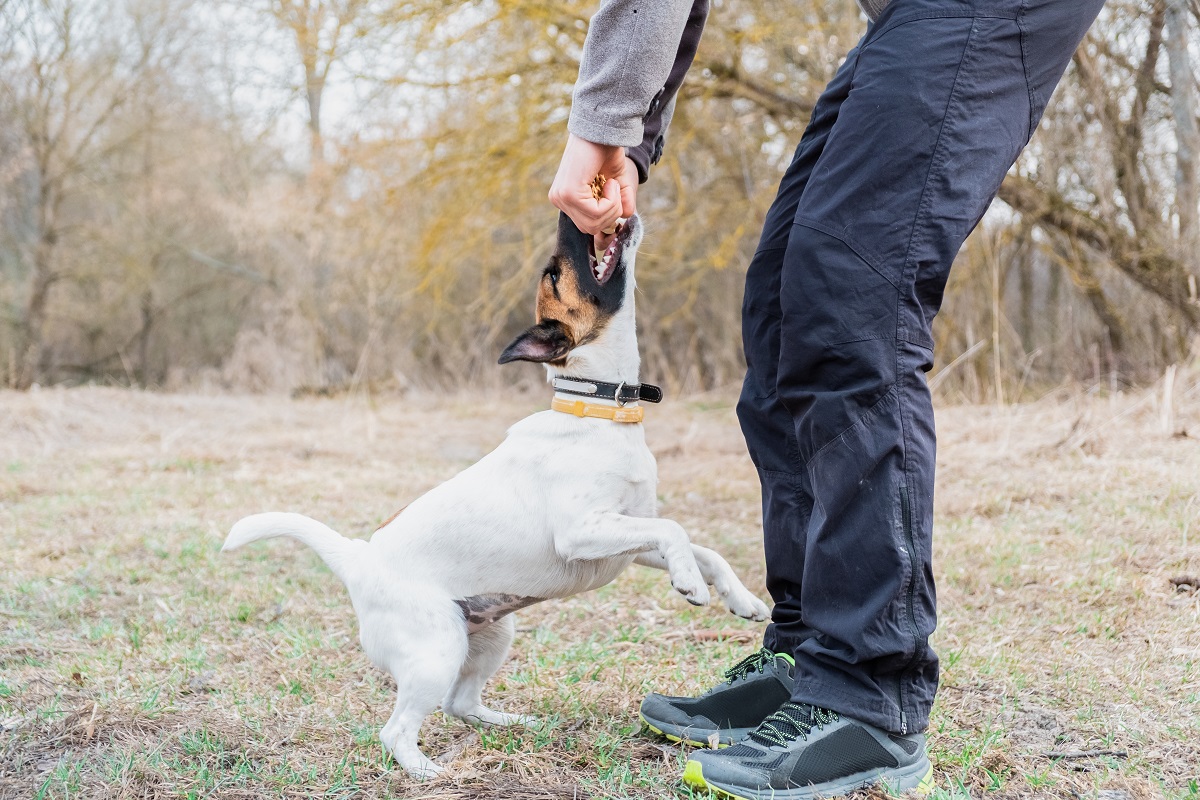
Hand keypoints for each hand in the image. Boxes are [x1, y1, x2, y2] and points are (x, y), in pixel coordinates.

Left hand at [549, 134, 638, 253]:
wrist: (603, 129)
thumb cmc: (606, 150)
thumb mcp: (617, 181)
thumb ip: (621, 202)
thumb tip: (627, 216)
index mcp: (566, 198)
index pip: (586, 226)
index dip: (606, 218)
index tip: (614, 196)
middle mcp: (559, 200)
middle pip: (590, 229)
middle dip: (611, 213)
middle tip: (614, 188)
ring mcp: (561, 197)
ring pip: (593, 223)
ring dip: (612, 205)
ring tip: (612, 183)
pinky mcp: (568, 193)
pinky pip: (596, 213)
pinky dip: (611, 200)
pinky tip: (609, 182)